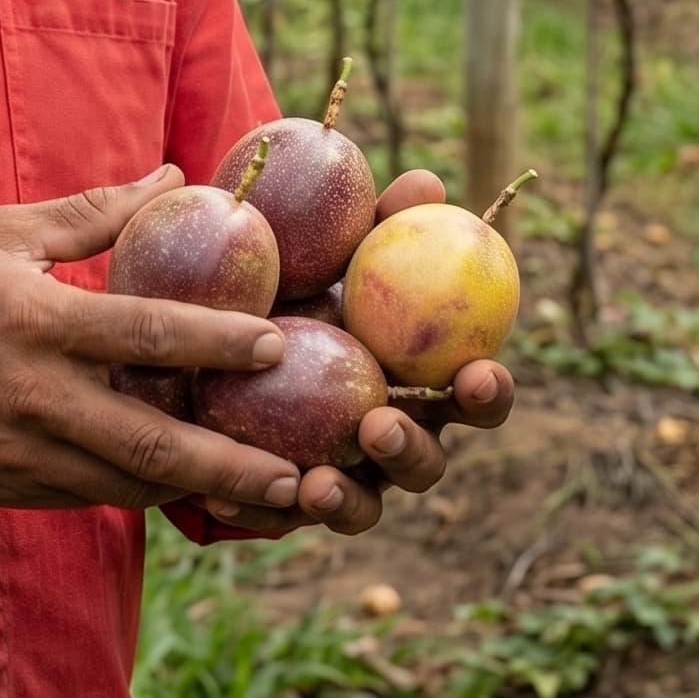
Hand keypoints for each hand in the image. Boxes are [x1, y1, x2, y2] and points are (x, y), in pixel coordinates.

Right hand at [0, 167, 303, 515]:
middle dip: (229, 462)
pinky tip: (194, 492)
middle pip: (149, 441)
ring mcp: (24, 453)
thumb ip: (92, 211)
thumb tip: (171, 175)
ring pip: (129, 485)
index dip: (214, 339)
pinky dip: (149, 496)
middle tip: (297, 473)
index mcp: (37, 323)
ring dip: (201, 493)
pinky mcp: (14, 488)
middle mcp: (36, 396)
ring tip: (270, 497)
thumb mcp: (4, 233)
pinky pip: (96, 497)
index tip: (277, 342)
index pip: (142, 333)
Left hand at [194, 168, 515, 538]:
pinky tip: (225, 499)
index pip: (473, 393)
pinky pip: (279, 515)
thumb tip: (425, 182)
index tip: (479, 373)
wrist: (210, 320)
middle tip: (378, 424)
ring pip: (363, 505)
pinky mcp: (284, 497)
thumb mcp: (324, 246)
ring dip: (347, 499)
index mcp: (418, 380)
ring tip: (317, 483)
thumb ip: (376, 224)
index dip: (488, 392)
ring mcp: (344, 473)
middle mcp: (391, 433)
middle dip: (411, 451)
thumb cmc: (293, 278)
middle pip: (425, 463)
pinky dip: (261, 510)